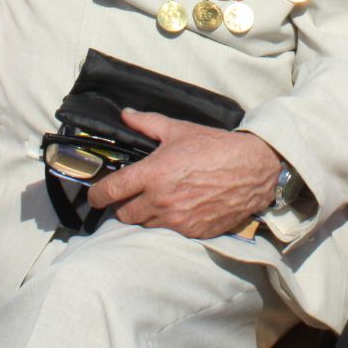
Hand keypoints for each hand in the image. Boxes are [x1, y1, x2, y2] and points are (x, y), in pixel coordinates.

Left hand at [85, 110, 278, 239]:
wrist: (253, 169)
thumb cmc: (215, 147)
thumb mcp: (179, 130)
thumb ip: (147, 123)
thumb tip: (126, 115)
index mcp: (152, 175)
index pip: (111, 191)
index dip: (97, 195)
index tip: (95, 195)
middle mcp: (160, 201)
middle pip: (124, 214)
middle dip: (123, 205)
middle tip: (131, 194)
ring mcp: (177, 220)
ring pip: (146, 225)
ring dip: (145, 215)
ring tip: (157, 199)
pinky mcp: (193, 232)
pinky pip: (170, 231)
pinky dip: (169, 222)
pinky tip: (180, 207)